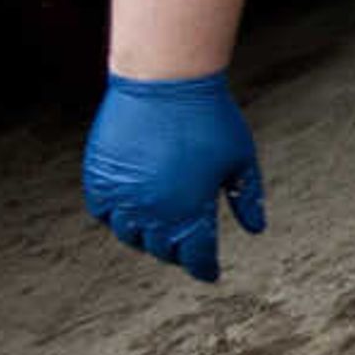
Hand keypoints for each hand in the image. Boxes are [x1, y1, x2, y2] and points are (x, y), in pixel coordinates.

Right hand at [83, 71, 265, 282]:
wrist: (166, 81)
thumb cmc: (211, 118)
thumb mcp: (241, 159)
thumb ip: (246, 197)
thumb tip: (256, 229)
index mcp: (191, 209)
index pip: (196, 255)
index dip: (204, 268)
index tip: (210, 273)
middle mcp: (152, 209)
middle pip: (161, 249)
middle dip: (177, 253)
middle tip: (187, 249)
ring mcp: (122, 194)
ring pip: (128, 236)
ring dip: (145, 240)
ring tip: (158, 233)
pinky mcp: (99, 176)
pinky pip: (101, 213)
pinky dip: (115, 219)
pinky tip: (129, 215)